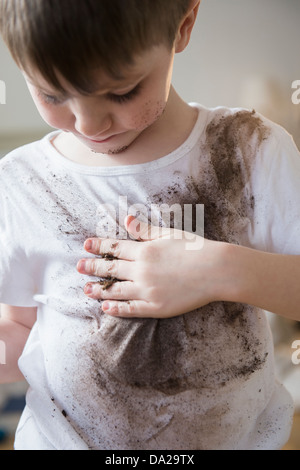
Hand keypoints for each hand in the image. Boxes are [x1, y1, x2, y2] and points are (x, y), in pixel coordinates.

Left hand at [77, 215, 221, 317]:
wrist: (216, 270)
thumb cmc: (195, 249)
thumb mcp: (169, 234)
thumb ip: (146, 230)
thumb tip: (127, 220)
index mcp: (145, 250)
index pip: (115, 247)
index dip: (99, 246)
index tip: (86, 245)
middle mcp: (142, 270)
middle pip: (110, 269)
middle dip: (92, 267)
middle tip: (79, 266)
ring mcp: (147, 290)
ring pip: (116, 290)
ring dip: (98, 289)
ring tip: (85, 288)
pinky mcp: (156, 307)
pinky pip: (131, 309)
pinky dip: (116, 309)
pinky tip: (106, 307)